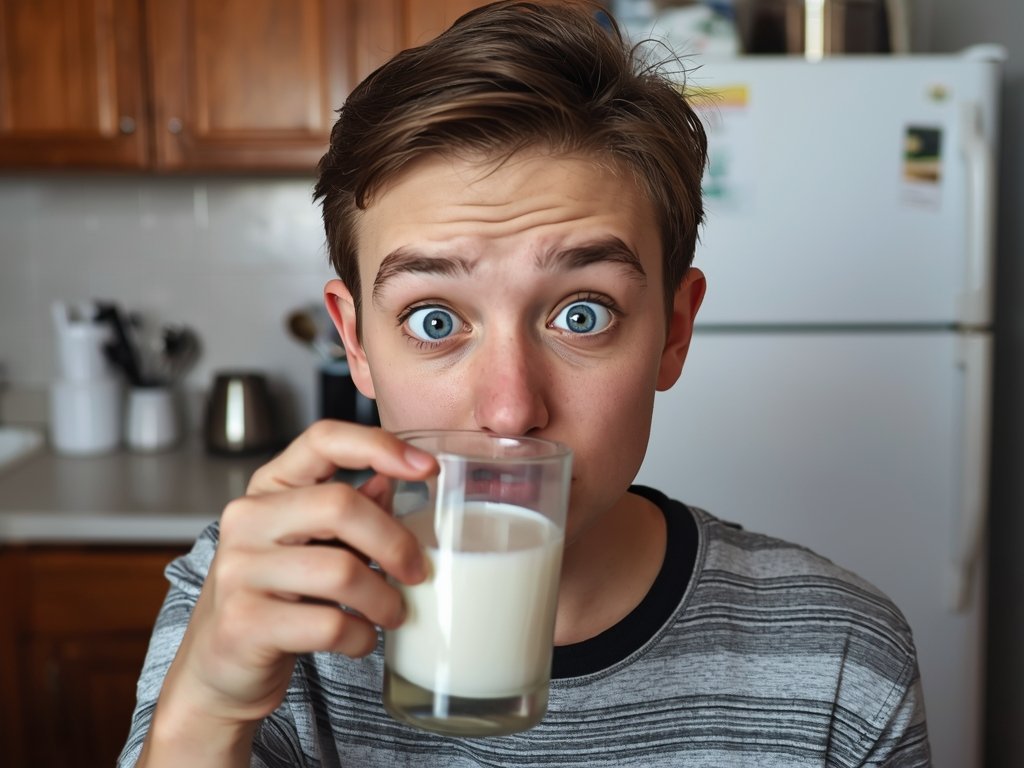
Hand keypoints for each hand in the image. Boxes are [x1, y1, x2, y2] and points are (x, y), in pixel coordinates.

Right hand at [140, 421, 435, 762]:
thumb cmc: (277, 597)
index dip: (379, 445)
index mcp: (269, 487)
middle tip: (417, 572)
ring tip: (392, 614)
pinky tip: (360, 639)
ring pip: (341, 571)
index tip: (427, 467)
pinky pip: (329, 624)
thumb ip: (351, 512)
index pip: (323, 439)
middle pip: (341, 505)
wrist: (222, 669)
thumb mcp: (312, 544)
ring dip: (384, 599)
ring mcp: (239, 570)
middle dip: (395, 542)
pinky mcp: (244, 624)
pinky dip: (361, 637)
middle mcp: (247, 519)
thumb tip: (393, 481)